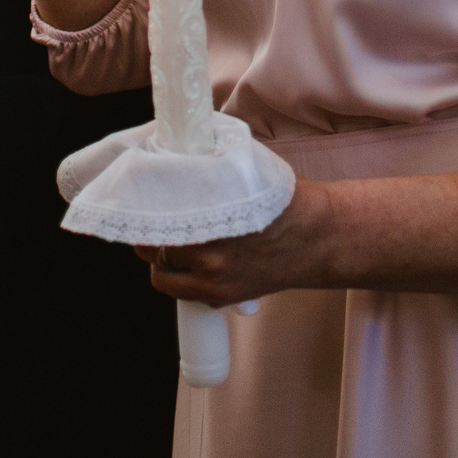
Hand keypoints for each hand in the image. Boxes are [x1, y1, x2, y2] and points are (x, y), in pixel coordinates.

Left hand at [136, 179, 334, 307]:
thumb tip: (179, 160)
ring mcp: (214, 278)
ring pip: (162, 273)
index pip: (156, 217)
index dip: (143, 209)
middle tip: (149, 222)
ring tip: (167, 245)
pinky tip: (186, 265)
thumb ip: (210, 176)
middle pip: (152, 246)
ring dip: (159, 259)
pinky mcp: (222, 296)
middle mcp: (209, 250)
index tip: (139, 201)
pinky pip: (181, 292)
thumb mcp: (245, 175)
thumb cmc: (284, 201)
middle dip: (148, 234)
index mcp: (212, 214)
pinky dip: (177, 279)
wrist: (317, 238)